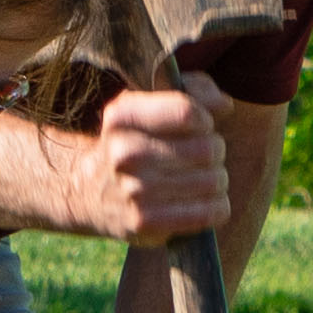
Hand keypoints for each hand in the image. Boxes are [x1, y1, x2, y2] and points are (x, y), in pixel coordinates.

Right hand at [47, 84, 226, 243]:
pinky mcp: (146, 222)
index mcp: (123, 115)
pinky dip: (216, 207)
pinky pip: (210, 212)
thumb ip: (194, 90)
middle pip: (207, 149)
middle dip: (214, 151)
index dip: (205, 120)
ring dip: (217, 180)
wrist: (88, 192)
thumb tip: (224, 105)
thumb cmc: (135, 141)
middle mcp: (125, 152)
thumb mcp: (152, 103)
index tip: (199, 126)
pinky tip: (202, 201)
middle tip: (201, 157)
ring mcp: (135, 190)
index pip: (188, 113)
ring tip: (200, 178)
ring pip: (214, 181)